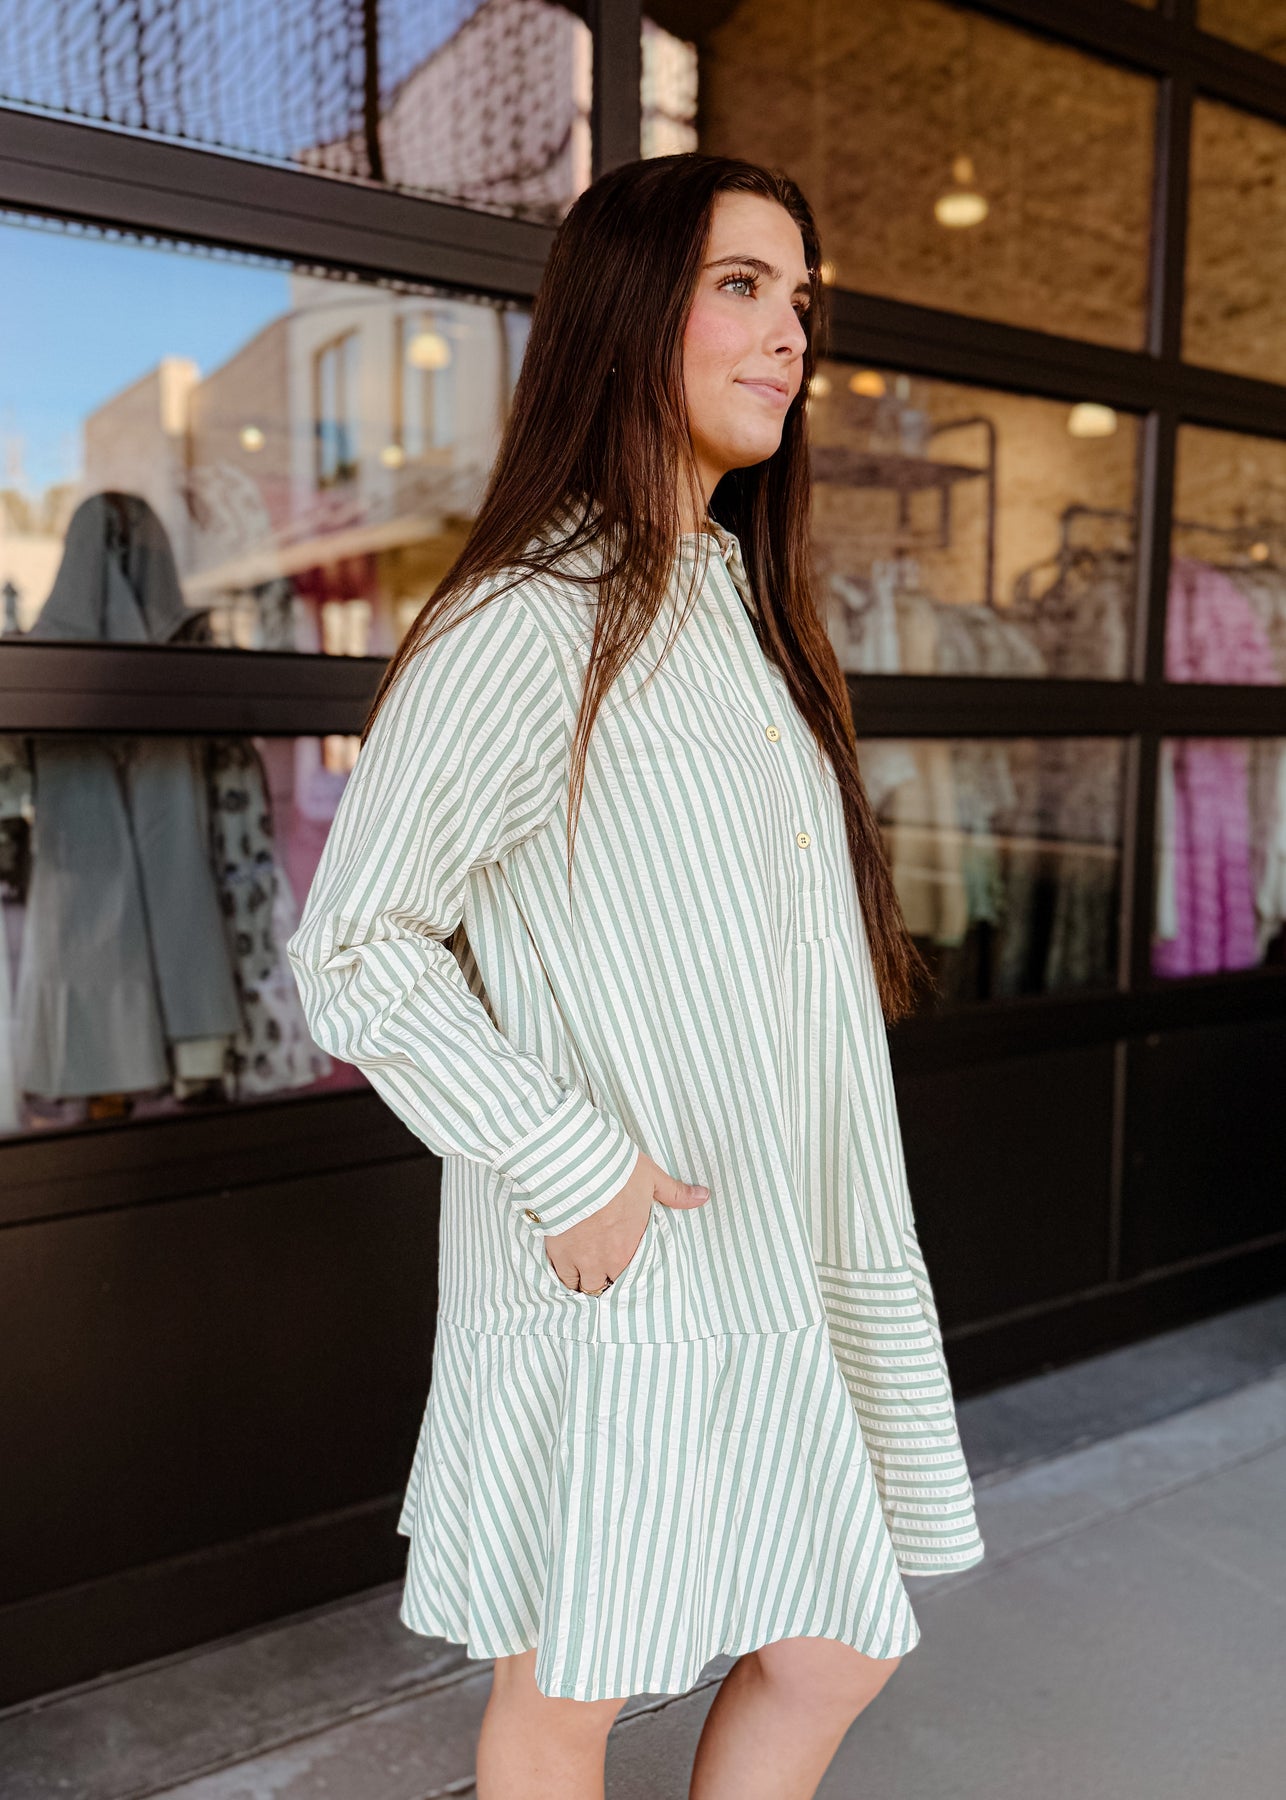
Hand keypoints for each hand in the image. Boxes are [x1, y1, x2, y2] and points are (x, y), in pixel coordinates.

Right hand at [543, 1149, 709, 1293]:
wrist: (577, 1167)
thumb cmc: (616, 1172)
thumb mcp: (651, 1179)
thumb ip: (676, 1194)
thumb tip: (704, 1196)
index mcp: (632, 1246)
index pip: (634, 1276)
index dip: (628, 1275)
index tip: (624, 1269)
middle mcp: (608, 1259)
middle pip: (608, 1285)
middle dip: (606, 1281)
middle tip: (603, 1274)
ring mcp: (581, 1259)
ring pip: (584, 1286)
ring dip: (585, 1283)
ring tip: (584, 1277)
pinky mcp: (558, 1252)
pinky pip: (561, 1278)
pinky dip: (564, 1278)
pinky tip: (564, 1274)